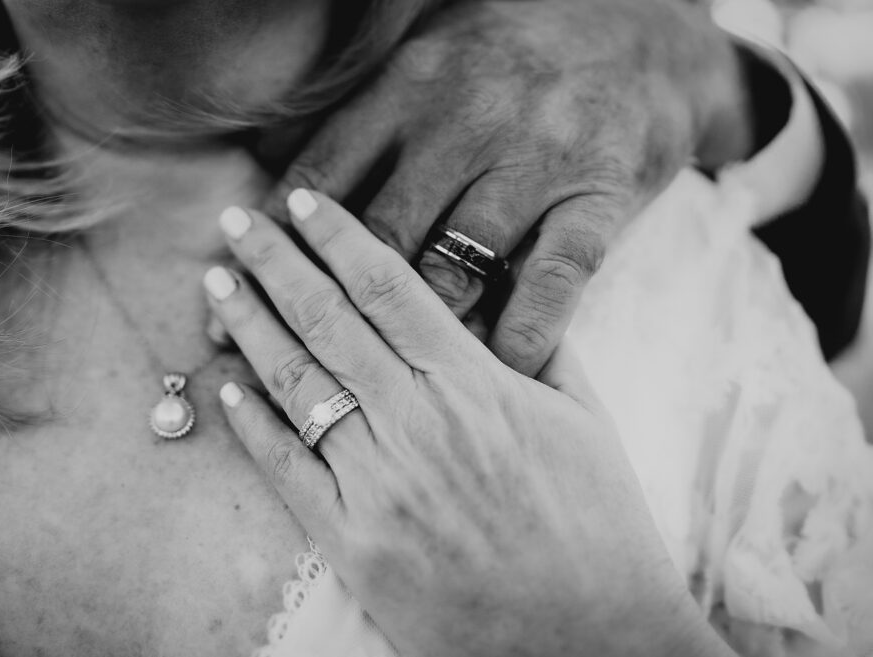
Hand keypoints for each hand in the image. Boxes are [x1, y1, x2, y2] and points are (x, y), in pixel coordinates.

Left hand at [206, 190, 759, 656]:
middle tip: (234, 219)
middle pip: (327, 319)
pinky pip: (285, 468)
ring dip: (249, 325)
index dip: (338, 235)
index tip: (302, 200)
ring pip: (296, 383)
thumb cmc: (600, 533)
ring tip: (216, 283)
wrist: (593, 649)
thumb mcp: (585, 423)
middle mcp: (418, 424)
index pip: (390, 286)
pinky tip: (226, 384)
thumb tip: (499, 288)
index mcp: (477, 386)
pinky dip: (250, 421)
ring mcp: (379, 485)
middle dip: (273, 260)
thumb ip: (540, 346)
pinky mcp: (354, 543)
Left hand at [259, 0, 753, 376]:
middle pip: (373, 235)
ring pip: (450, 270)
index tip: (240, 284)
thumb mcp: (431, 56)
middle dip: (315, 299)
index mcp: (413, 85)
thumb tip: (279, 172)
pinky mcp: (599, 201)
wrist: (648, 32)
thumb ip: (361, 118)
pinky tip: (487, 373)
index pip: (322, 177)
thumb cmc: (512, 58)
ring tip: (376, 389)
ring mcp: (535, 164)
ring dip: (416, 336)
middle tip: (279, 349)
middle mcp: (466, 122)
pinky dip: (517, 337)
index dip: (276, 243)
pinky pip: (549, 288)